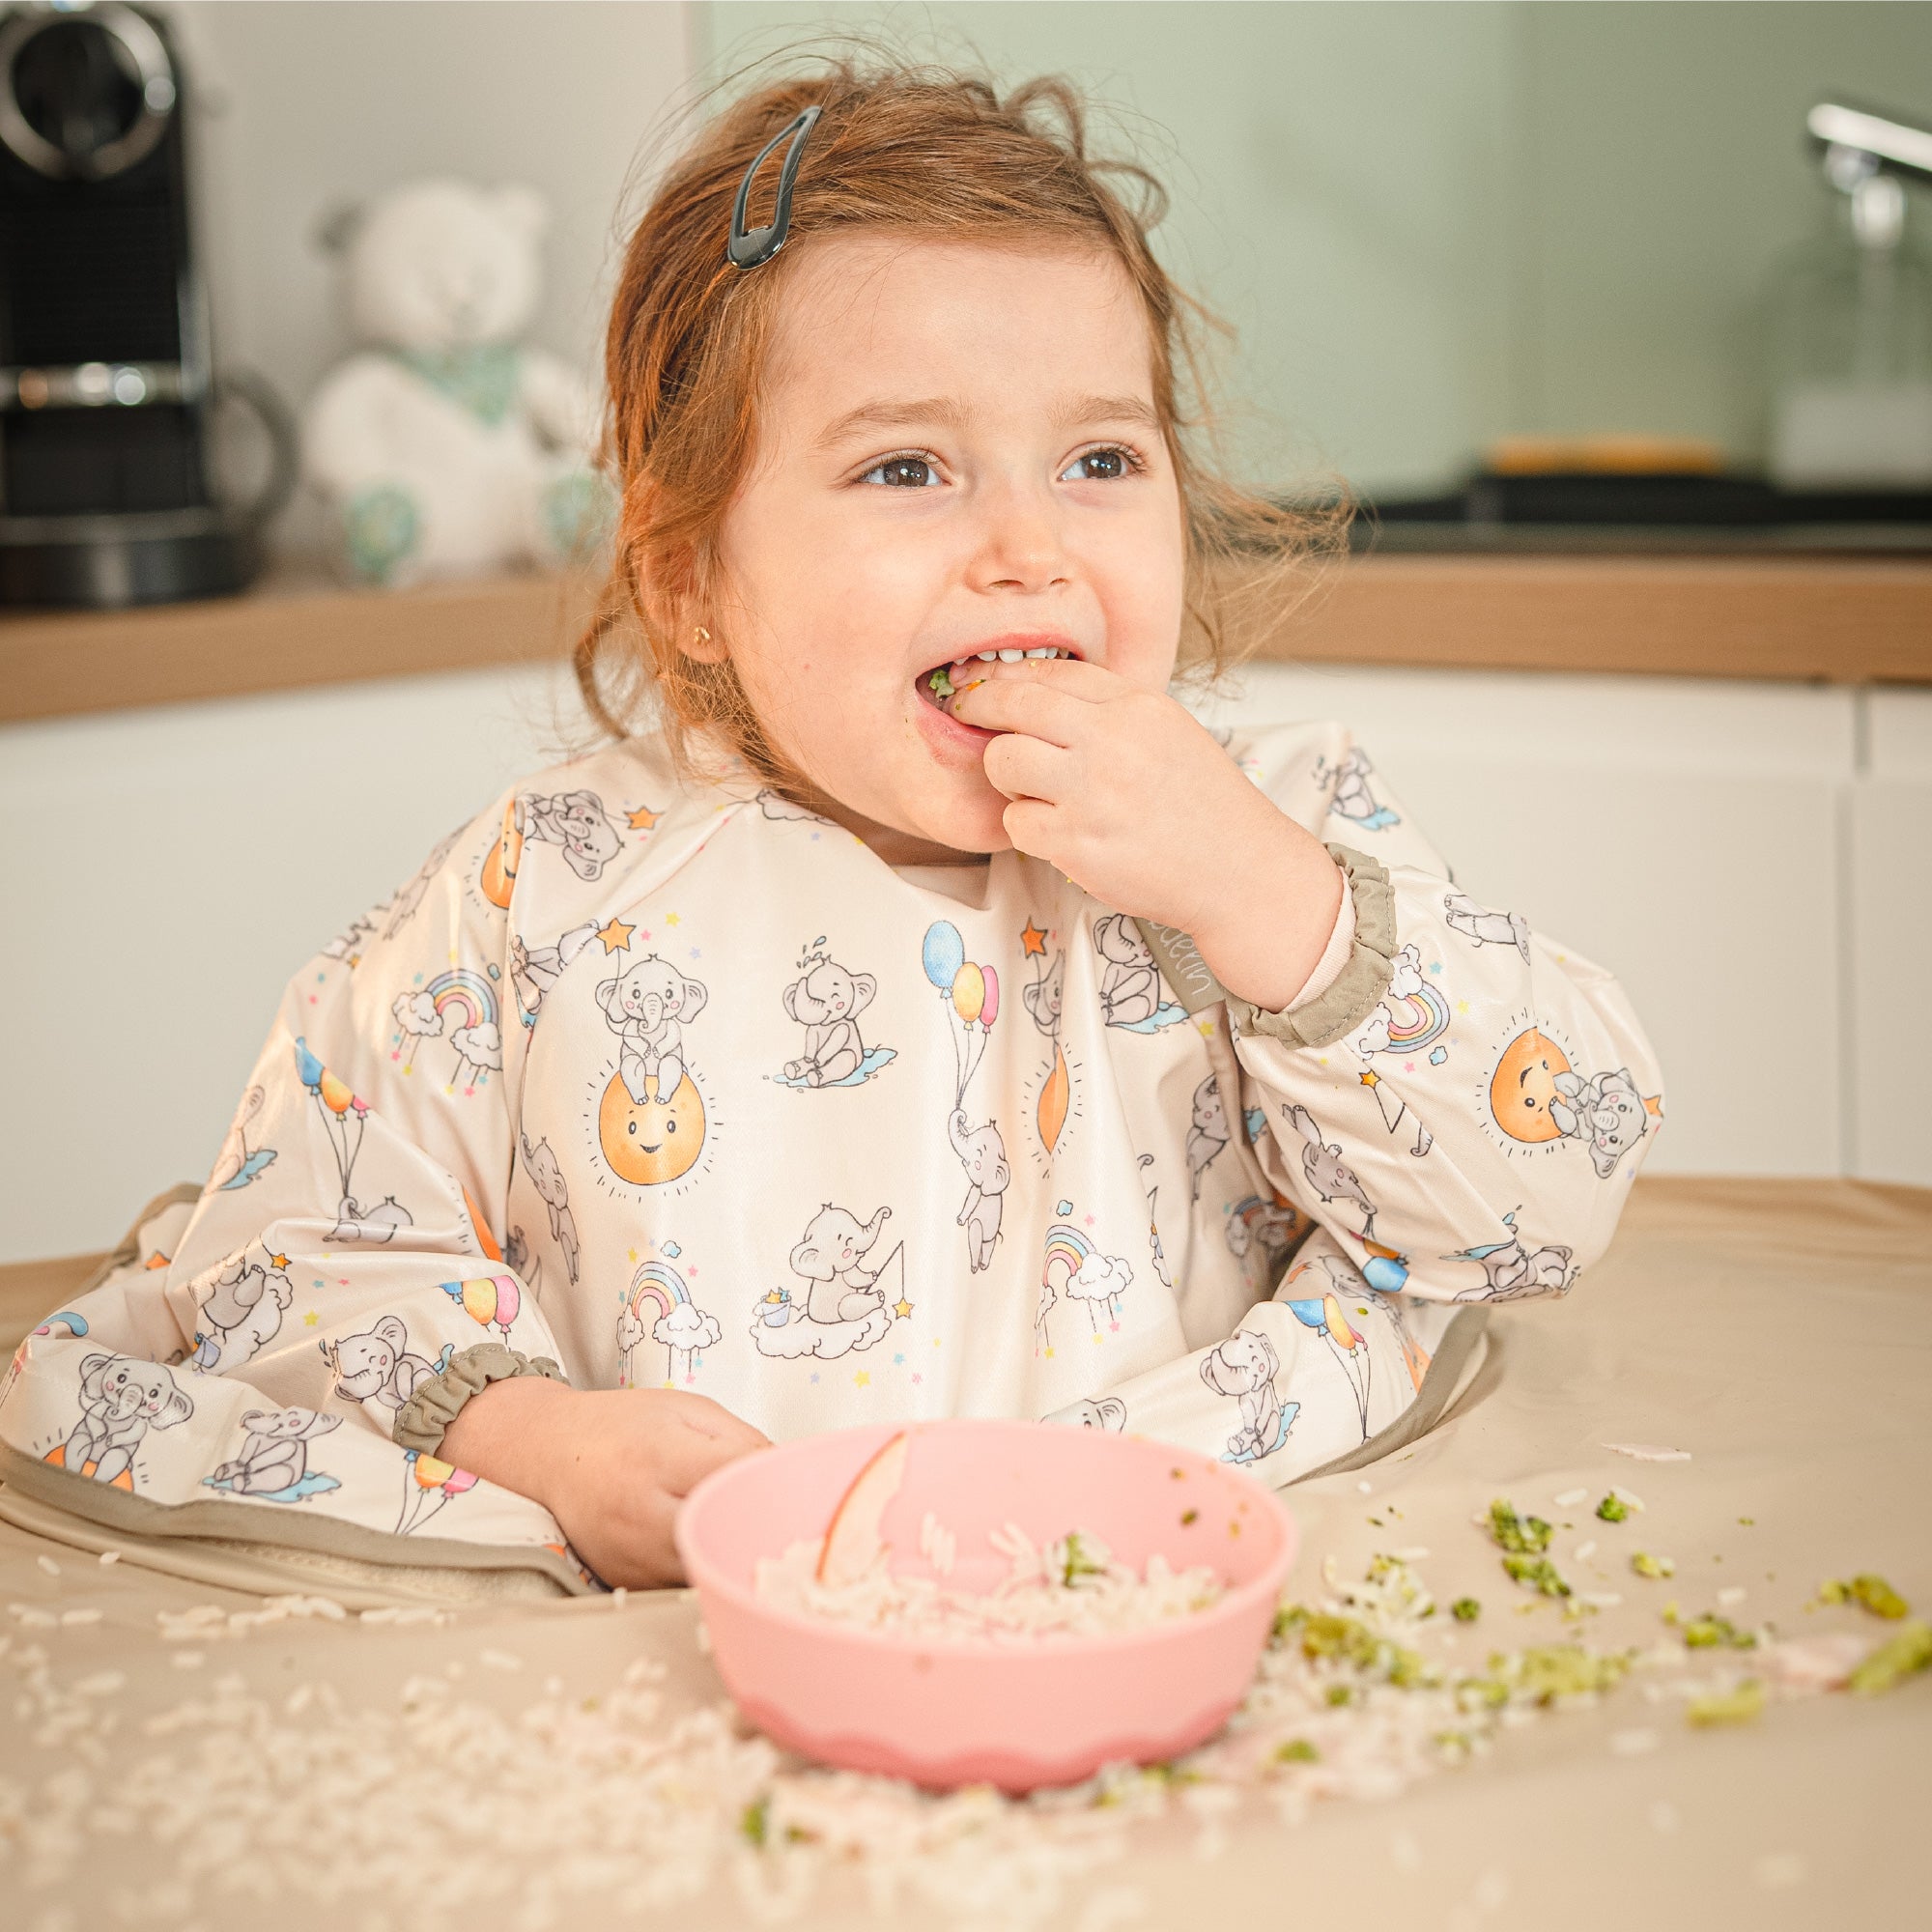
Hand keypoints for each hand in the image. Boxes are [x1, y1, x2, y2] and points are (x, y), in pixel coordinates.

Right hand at [439, 1377, 768, 1587]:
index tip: (808, 1486)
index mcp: (659, 1456)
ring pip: (710, 1571)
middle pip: (728, 1534)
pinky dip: (710, 1572)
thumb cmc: (622, 1425)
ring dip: (740, 1556)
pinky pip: (685, 1585)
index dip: (779, 1483)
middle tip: (797, 1522)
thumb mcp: (689, 1411)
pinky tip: (724, 1554)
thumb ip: (744, 1441)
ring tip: (763, 1539)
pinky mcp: (626, 1583)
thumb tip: (794, 1475)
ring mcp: (631, 1557)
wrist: (548, 1452)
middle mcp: (640, 1513)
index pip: (737, 1478)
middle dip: (766, 1528)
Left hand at [950, 659, 1343, 1009]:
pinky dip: (1027, 826)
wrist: (1239, 869)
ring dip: (1005, 774)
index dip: (1008, 677)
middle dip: (979, 708)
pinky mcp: (1079, 843)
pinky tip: (1054, 830)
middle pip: (1015, 705)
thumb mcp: (1169, 732)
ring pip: (1004, 761)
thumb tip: (1037, 692)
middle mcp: (1113, 742)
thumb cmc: (1204, 806)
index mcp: (1137, 707)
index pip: (1053, 672)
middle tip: (967, 716)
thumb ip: (1111, 710)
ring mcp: (1093, 793)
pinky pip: (1016, 821)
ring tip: (1030, 786)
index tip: (987, 686)